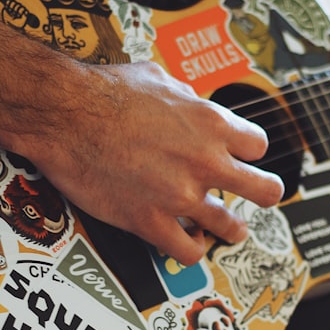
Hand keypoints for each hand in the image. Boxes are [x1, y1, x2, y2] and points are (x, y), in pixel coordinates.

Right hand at [12, 61, 284, 265]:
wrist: (63, 113)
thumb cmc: (104, 90)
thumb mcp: (160, 78)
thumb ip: (187, 99)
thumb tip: (194, 106)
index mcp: (211, 123)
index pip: (258, 146)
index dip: (249, 152)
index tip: (241, 157)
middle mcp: (205, 161)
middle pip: (265, 190)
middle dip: (264, 194)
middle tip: (258, 197)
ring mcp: (180, 196)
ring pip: (231, 227)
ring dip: (231, 229)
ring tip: (228, 229)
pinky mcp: (150, 221)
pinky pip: (188, 251)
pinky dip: (192, 249)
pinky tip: (188, 241)